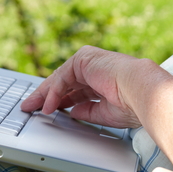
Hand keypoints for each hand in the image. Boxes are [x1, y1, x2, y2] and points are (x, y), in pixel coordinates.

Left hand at [20, 46, 155, 127]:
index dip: (60, 100)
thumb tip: (73, 112)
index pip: (75, 89)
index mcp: (103, 79)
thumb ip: (87, 111)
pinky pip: (62, 77)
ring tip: (31, 107)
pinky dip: (52, 92)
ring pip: (60, 78)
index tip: (48, 110)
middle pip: (64, 82)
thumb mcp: (104, 112)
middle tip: (30, 107)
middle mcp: (95, 68)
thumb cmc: (132, 103)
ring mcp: (89, 61)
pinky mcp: (84, 58)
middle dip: (45, 95)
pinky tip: (47, 106)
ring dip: (44, 94)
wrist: (141, 91)